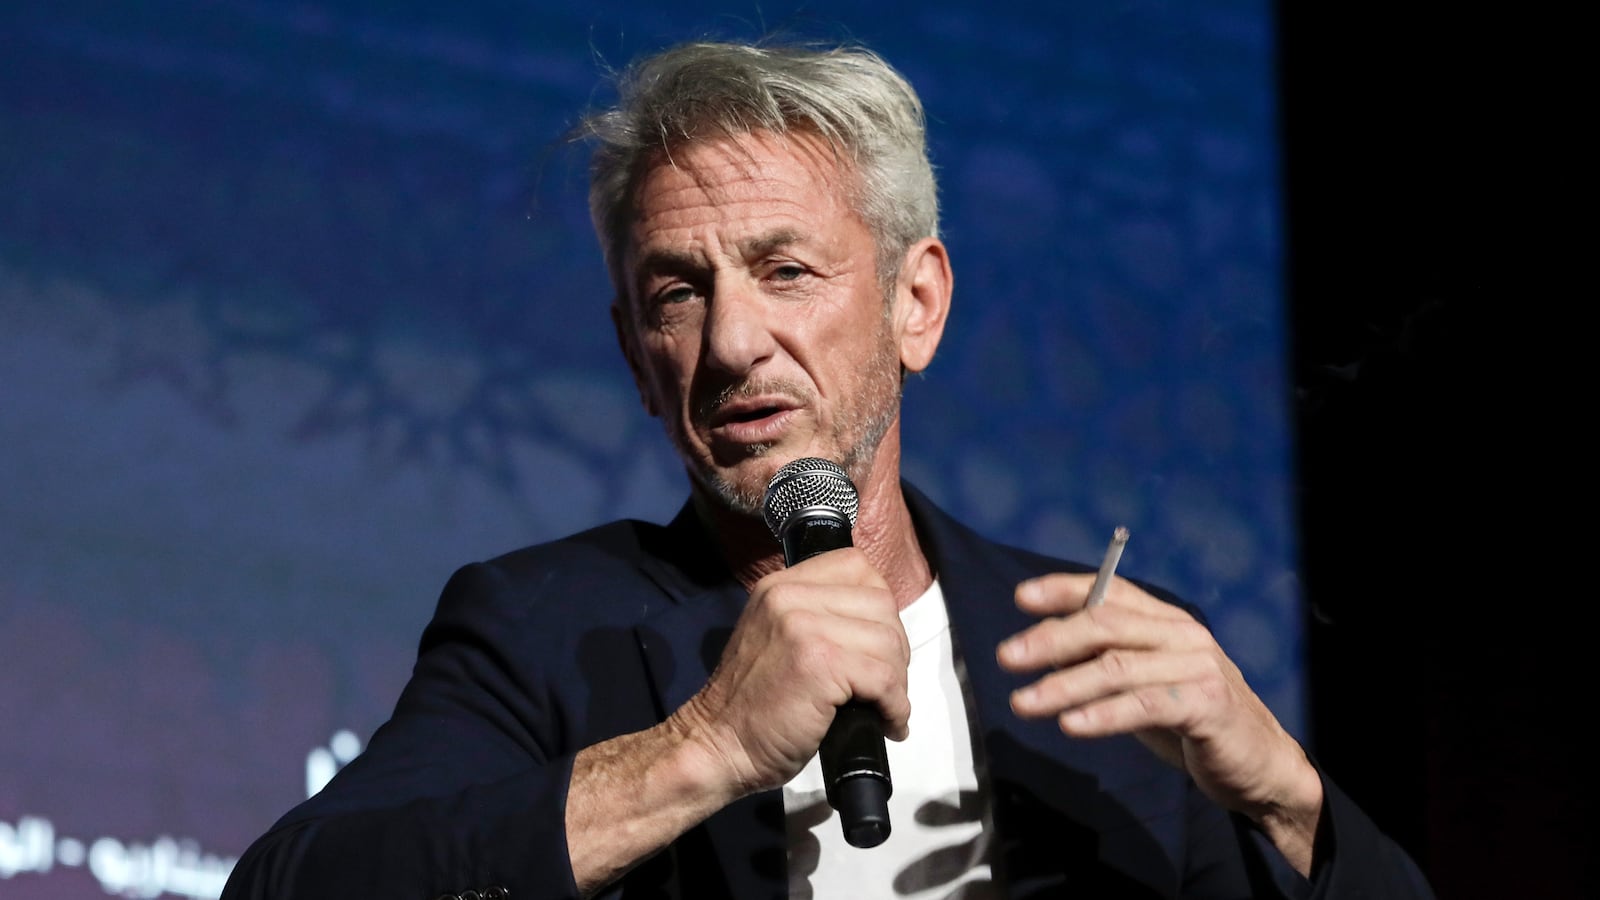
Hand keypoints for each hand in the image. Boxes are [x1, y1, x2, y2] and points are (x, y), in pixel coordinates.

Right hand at [674, 548, 910, 797]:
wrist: (717, 747)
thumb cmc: (752, 707)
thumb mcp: (776, 639)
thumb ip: (816, 618)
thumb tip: (880, 628)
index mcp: (780, 586)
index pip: (856, 567)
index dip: (879, 607)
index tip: (875, 645)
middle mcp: (789, 597)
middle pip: (881, 603)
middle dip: (894, 648)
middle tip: (885, 685)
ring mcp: (803, 627)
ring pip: (887, 642)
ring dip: (897, 681)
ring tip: (884, 707)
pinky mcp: (820, 663)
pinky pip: (884, 678)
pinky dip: (896, 707)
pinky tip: (886, 724)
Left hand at [996, 573, 1322, 871]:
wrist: (1259, 765)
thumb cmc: (1193, 721)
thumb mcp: (1142, 685)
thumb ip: (1103, 664)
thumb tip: (1042, 651)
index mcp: (1165, 621)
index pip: (1111, 591)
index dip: (1065, 590)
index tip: (1022, 597)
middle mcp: (1182, 634)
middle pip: (1106, 624)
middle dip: (1051, 638)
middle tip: (1008, 657)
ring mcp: (1198, 667)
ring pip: (1117, 667)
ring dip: (1063, 685)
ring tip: (1024, 702)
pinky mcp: (1207, 705)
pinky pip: (1144, 705)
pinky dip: (1103, 714)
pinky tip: (1071, 725)